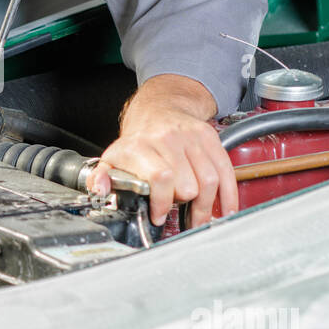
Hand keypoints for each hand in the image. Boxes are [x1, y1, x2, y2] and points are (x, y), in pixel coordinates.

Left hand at [87, 74, 237, 228]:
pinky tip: (225, 210)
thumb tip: (99, 189)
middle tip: (177, 212)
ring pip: (209, 180)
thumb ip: (101, 178)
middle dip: (183, 204)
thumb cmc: (138, 142)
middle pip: (188, 184)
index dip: (162, 202)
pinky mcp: (209, 137)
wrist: (159, 109)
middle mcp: (167, 139)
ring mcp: (191, 137)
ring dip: (206, 206)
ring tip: (198, 218)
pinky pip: (225, 170)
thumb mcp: (113, 158)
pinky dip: (228, 195)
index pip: (160, 177)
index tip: (158, 216)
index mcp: (141, 147)